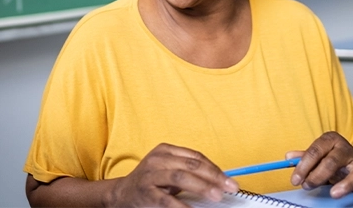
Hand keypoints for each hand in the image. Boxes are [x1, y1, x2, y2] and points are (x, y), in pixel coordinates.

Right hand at [106, 143, 238, 207]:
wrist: (122, 194)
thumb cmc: (150, 182)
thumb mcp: (168, 170)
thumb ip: (189, 171)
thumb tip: (218, 180)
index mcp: (165, 151)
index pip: (195, 157)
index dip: (214, 168)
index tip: (229, 180)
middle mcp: (157, 160)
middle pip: (191, 165)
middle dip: (213, 176)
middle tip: (228, 187)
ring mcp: (150, 175)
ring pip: (180, 177)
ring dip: (201, 186)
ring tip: (216, 195)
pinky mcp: (146, 193)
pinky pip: (166, 200)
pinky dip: (182, 206)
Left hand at [286, 132, 352, 207]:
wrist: (351, 157)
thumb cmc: (330, 155)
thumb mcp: (317, 152)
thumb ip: (304, 156)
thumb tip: (289, 157)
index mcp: (330, 140)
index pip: (315, 151)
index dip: (303, 166)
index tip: (295, 179)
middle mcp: (346, 150)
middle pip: (332, 161)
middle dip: (317, 175)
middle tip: (307, 186)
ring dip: (345, 184)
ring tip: (334, 194)